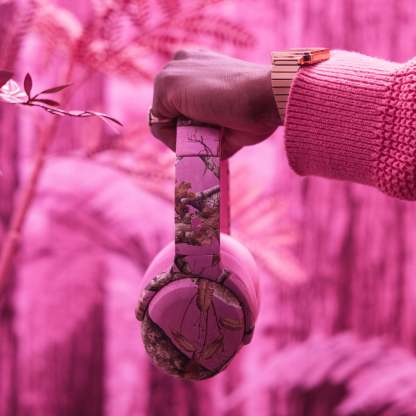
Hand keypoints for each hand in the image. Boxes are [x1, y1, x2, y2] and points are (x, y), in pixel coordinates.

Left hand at [150, 48, 279, 157]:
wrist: (267, 96)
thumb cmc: (258, 109)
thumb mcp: (230, 117)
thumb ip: (210, 128)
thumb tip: (204, 151)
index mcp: (199, 64)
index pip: (179, 102)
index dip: (190, 125)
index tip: (210, 134)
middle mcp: (182, 62)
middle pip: (168, 110)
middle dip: (184, 131)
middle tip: (209, 137)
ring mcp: (171, 71)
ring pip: (162, 118)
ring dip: (181, 136)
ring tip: (208, 136)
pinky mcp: (166, 85)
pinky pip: (159, 126)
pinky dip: (174, 140)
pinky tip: (199, 137)